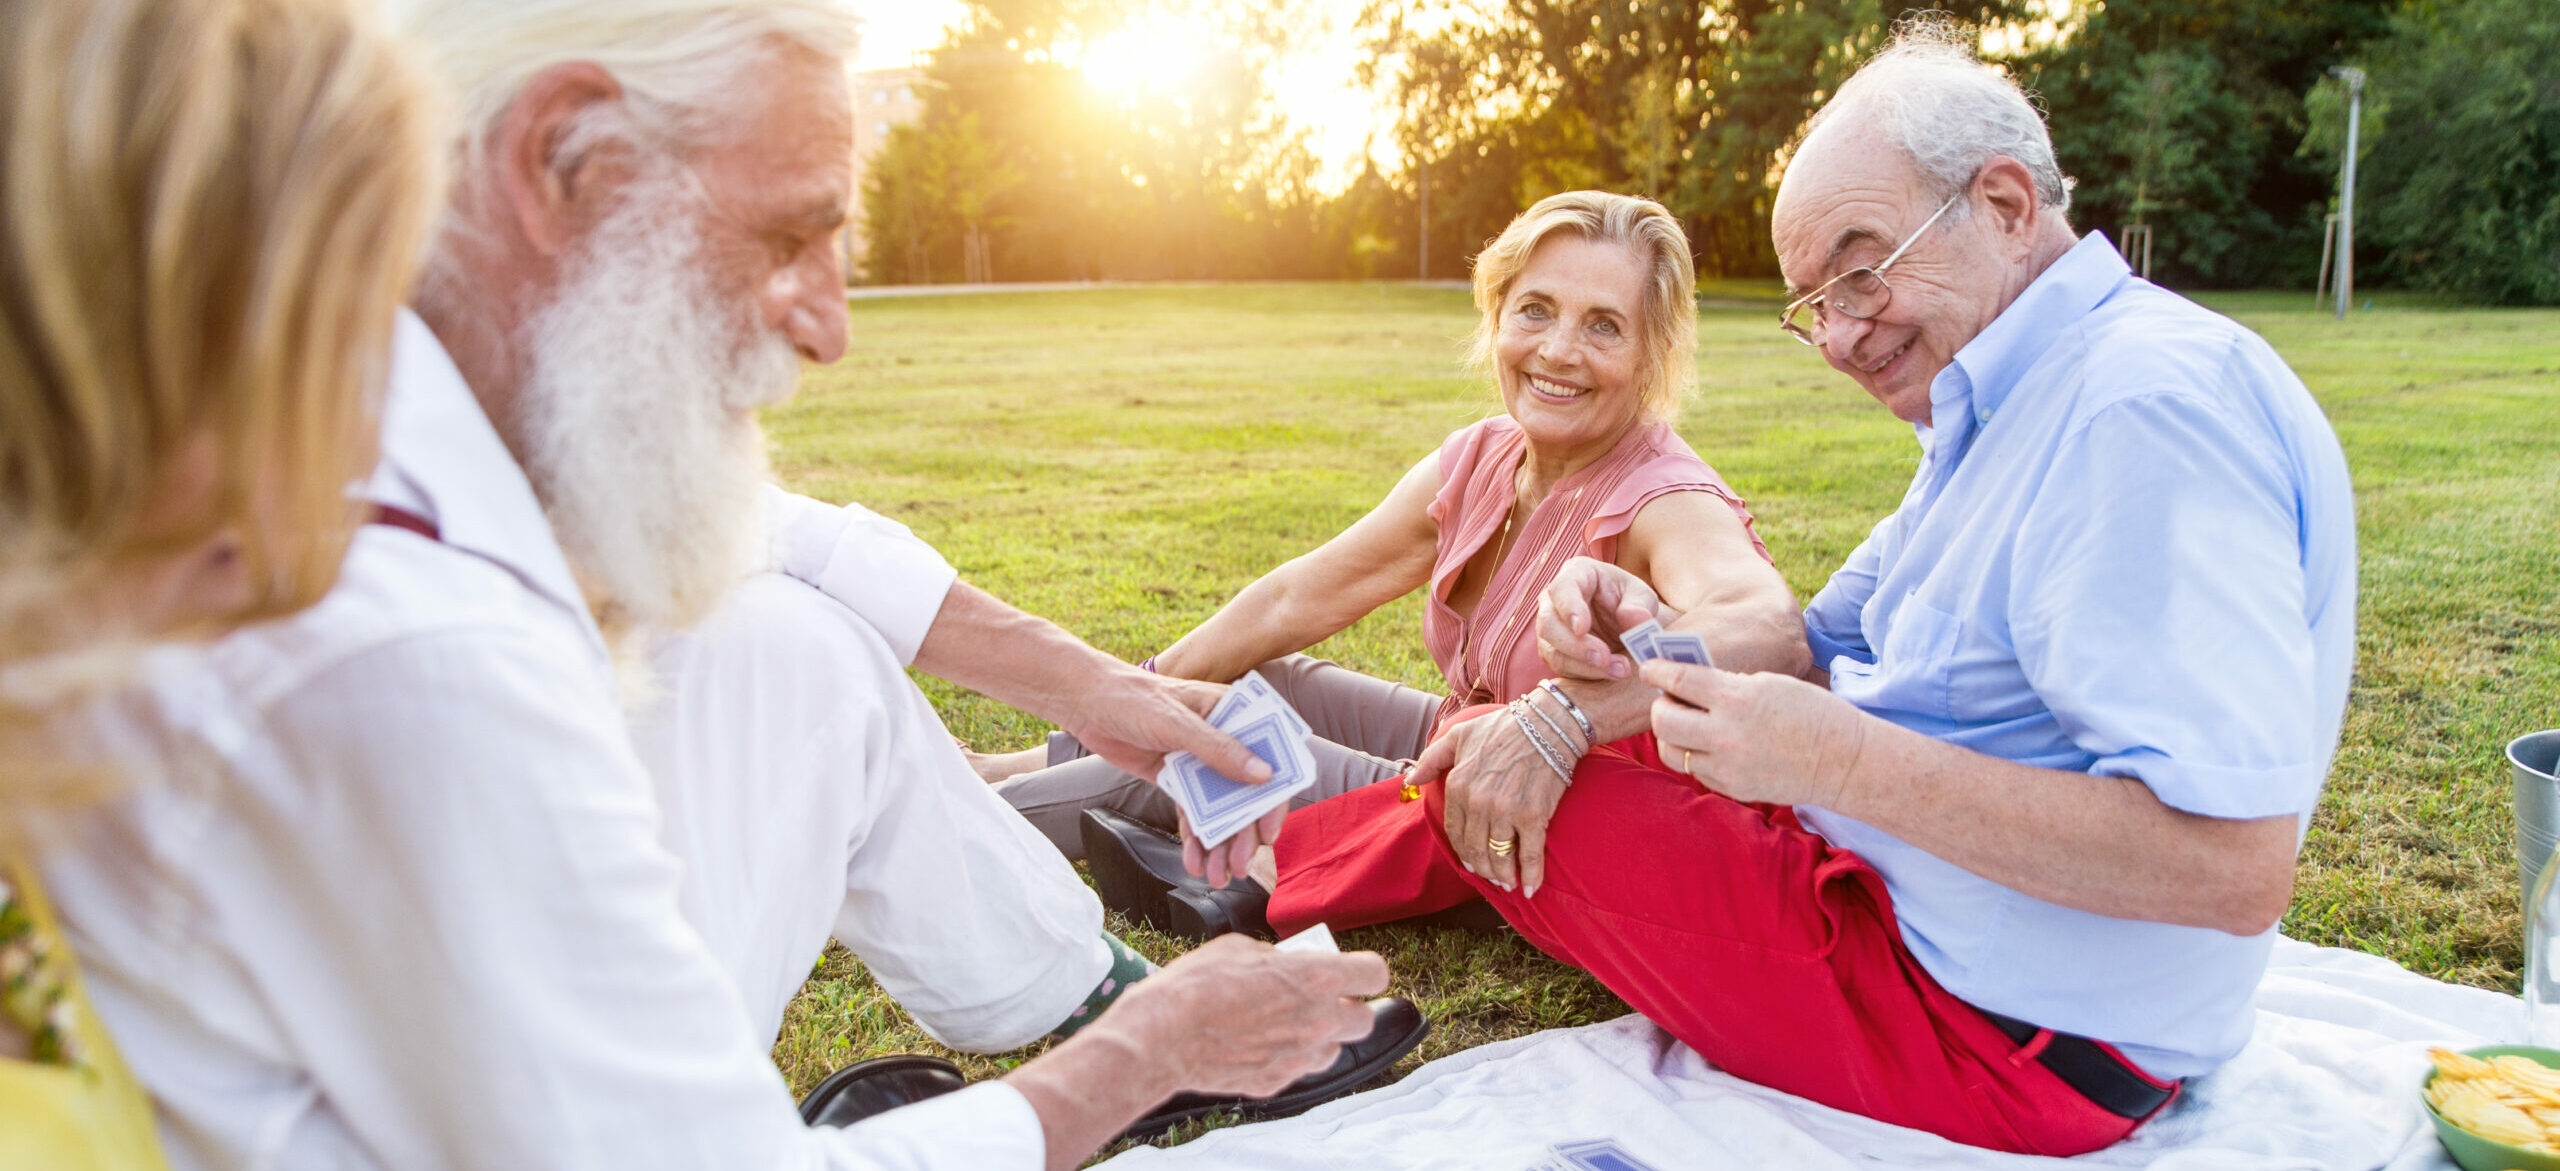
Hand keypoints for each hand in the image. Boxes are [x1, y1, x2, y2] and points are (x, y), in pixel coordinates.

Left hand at [1062, 672, 1277, 886]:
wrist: (1085, 702)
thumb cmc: (1132, 697)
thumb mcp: (1178, 723)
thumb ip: (1219, 749)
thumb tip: (1264, 774)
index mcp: (1233, 714)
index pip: (1268, 757)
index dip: (1273, 796)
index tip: (1269, 831)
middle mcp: (1222, 739)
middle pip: (1245, 792)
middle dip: (1244, 833)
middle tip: (1242, 865)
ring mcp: (1198, 761)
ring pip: (1219, 808)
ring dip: (1221, 843)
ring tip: (1219, 875)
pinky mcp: (1176, 778)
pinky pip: (1191, 813)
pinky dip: (1194, 839)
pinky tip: (1194, 861)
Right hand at [1099, 934, 1389, 1097]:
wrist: (1162, 1036)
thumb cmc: (1195, 986)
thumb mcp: (1239, 949)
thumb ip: (1277, 958)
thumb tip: (1287, 964)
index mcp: (1314, 979)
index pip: (1374, 974)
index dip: (1365, 971)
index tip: (1353, 972)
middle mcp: (1317, 1020)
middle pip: (1365, 1020)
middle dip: (1348, 1008)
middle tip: (1321, 1000)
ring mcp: (1300, 1057)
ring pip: (1335, 1049)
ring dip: (1320, 1036)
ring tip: (1287, 1024)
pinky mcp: (1279, 1081)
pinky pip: (1300, 1068)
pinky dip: (1289, 1057)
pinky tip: (1260, 1044)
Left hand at [1423, 707, 1573, 896]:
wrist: (1547, 724)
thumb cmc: (1503, 727)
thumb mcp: (1459, 736)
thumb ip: (1432, 759)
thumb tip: (1410, 780)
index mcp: (1459, 785)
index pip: (1455, 831)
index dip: (1463, 851)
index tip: (1471, 861)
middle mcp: (1479, 802)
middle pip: (1475, 849)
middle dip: (1483, 868)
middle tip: (1490, 876)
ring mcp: (1506, 812)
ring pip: (1499, 857)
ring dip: (1503, 876)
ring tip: (1508, 882)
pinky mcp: (1533, 817)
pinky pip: (1530, 855)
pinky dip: (1531, 875)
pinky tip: (1531, 887)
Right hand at [1536, 557, 1679, 681]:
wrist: (1629, 625)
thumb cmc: (1632, 602)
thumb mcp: (1643, 596)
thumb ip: (1640, 605)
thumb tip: (1632, 618)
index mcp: (1576, 574)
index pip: (1562, 588)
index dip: (1569, 608)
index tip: (1582, 627)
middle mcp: (1555, 601)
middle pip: (1549, 623)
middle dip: (1575, 644)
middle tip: (1603, 657)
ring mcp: (1551, 628)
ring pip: (1552, 649)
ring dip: (1584, 664)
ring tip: (1619, 670)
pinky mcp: (1555, 652)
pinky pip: (1561, 666)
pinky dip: (1586, 673)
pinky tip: (1611, 673)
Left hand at [1641, 660, 1869, 808]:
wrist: (1842, 760)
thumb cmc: (1810, 713)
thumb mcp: (1768, 684)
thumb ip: (1725, 684)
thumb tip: (1686, 683)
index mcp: (1738, 699)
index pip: (1678, 680)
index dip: (1657, 671)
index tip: (1648, 668)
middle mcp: (1726, 735)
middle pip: (1662, 720)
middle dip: (1660, 705)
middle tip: (1669, 698)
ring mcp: (1727, 767)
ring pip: (1670, 751)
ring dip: (1669, 734)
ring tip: (1684, 724)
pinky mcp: (1732, 788)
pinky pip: (1693, 770)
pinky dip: (1692, 755)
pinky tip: (1706, 744)